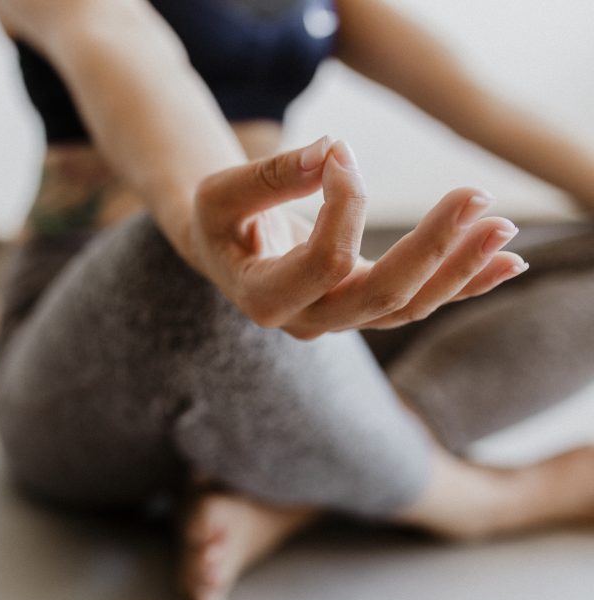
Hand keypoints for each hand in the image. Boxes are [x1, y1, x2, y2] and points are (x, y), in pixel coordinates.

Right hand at [188, 137, 528, 339]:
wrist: (225, 250)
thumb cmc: (220, 221)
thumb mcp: (222, 193)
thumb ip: (269, 176)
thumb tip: (332, 150)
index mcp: (264, 299)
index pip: (325, 262)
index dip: (345, 205)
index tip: (342, 152)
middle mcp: (307, 322)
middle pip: (382, 297)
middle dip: (432, 248)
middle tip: (475, 195)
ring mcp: (341, 320)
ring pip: (411, 306)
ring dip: (461, 268)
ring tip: (504, 225)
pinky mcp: (365, 308)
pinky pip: (421, 303)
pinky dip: (464, 284)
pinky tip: (507, 263)